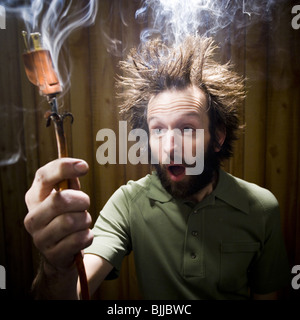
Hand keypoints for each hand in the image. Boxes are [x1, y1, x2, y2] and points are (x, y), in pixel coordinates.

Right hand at [24, 158, 92, 273]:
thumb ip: (71, 181)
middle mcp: (32, 217)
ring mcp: (40, 238)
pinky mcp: (52, 255)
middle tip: (85, 204)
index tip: (84, 166)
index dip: (64, 167)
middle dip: (81, 200)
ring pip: (72, 221)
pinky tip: (82, 237)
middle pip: (60, 200)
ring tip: (82, 223)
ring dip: (85, 220)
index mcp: (35, 198)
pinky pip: (79, 239)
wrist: (62, 254)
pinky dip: (87, 236)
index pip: (43, 176)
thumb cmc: (67, 218)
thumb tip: (80, 166)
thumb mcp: (67, 197)